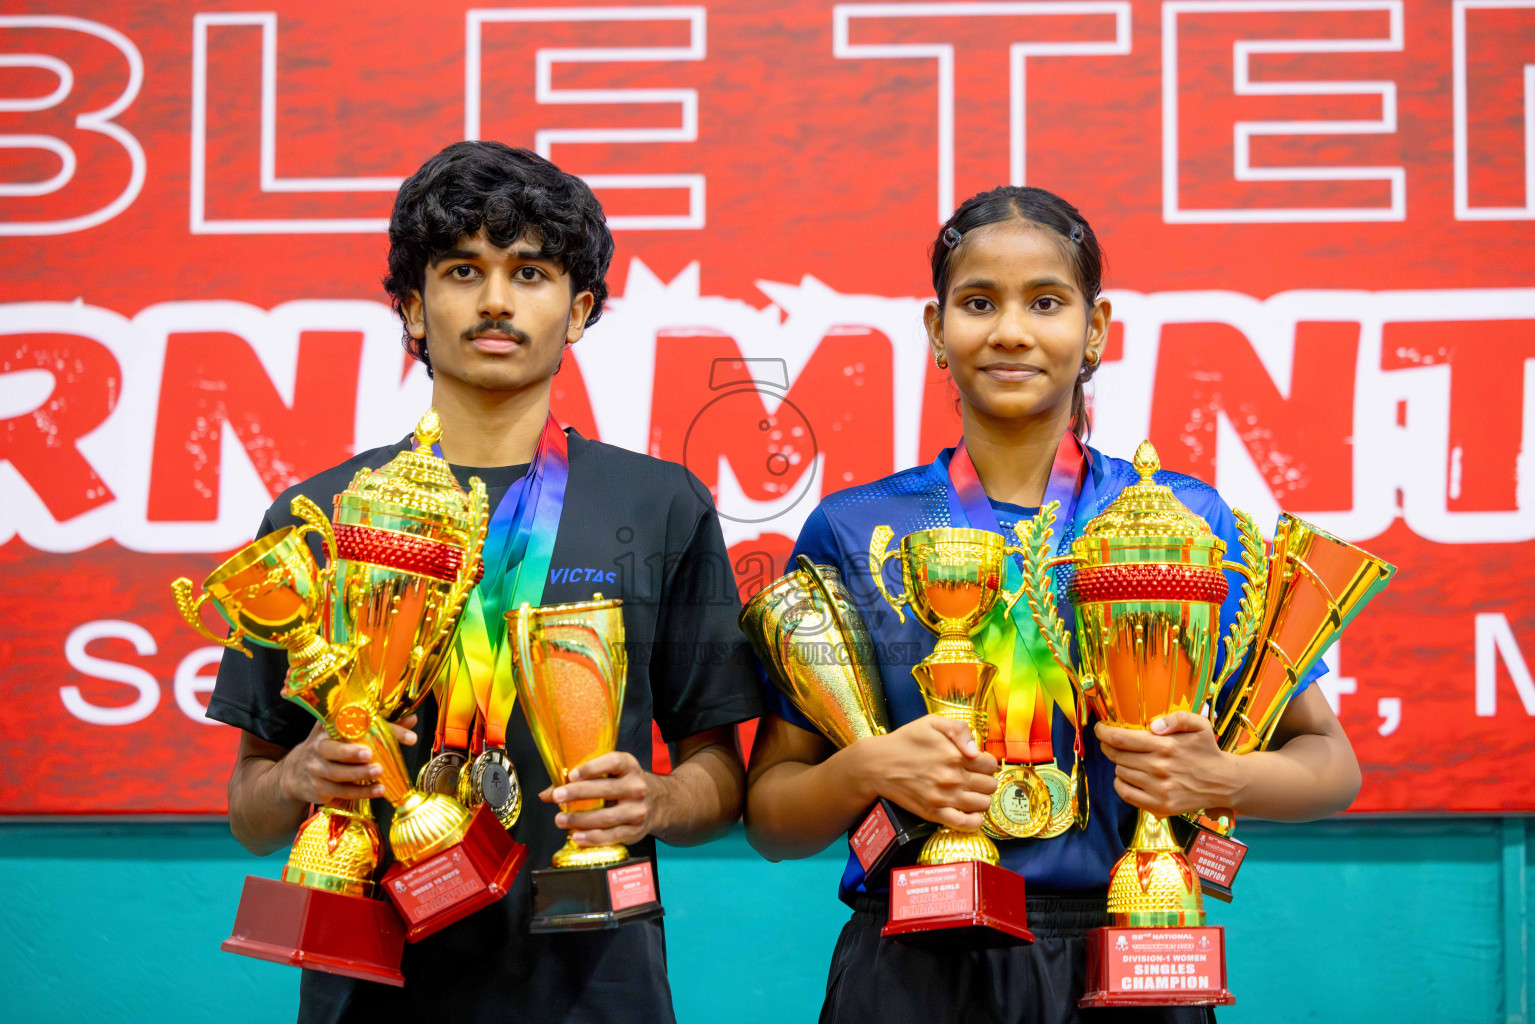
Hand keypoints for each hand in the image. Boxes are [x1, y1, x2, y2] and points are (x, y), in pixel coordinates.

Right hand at [277, 715, 416, 805]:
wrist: (293, 773)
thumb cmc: (330, 746)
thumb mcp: (346, 732)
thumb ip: (379, 725)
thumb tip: (412, 719)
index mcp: (326, 726)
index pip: (349, 723)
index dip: (374, 725)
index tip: (403, 732)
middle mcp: (317, 746)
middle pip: (331, 750)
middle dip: (350, 753)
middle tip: (371, 755)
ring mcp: (315, 769)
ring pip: (336, 774)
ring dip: (359, 776)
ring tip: (380, 775)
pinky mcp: (317, 789)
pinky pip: (339, 792)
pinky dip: (360, 792)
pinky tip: (377, 790)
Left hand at [539, 751, 660, 847]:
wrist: (660, 803)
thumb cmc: (626, 785)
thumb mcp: (610, 774)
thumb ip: (578, 781)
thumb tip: (546, 794)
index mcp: (629, 766)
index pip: (613, 762)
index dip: (591, 768)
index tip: (571, 774)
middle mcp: (637, 786)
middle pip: (607, 789)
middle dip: (579, 793)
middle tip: (557, 796)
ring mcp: (638, 810)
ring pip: (607, 816)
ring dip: (581, 819)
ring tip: (560, 819)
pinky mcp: (636, 831)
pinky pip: (612, 836)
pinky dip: (592, 838)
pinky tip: (577, 836)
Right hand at [852, 715, 997, 830]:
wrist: (877, 765)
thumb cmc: (904, 742)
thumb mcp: (931, 723)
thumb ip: (958, 729)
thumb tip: (976, 750)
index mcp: (955, 754)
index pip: (990, 764)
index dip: (986, 762)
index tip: (977, 763)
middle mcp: (953, 778)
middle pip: (990, 785)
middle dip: (984, 779)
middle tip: (973, 777)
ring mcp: (945, 798)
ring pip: (983, 804)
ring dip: (980, 798)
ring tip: (969, 792)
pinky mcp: (934, 814)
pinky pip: (967, 824)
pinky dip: (974, 820)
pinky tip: (969, 812)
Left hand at [1095, 711, 1236, 816]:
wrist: (1224, 782)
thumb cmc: (1207, 750)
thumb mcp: (1199, 725)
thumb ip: (1177, 718)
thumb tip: (1154, 725)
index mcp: (1165, 746)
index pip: (1121, 739)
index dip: (1104, 732)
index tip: (1100, 728)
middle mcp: (1159, 768)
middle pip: (1116, 755)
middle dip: (1108, 746)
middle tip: (1110, 743)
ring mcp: (1158, 789)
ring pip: (1120, 772)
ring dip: (1119, 764)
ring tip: (1129, 759)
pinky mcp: (1160, 805)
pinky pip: (1126, 794)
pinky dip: (1121, 784)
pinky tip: (1128, 776)